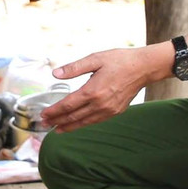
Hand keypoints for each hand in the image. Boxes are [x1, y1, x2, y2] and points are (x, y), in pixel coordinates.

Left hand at [40, 47, 156, 132]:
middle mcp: (100, 104)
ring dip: (69, 126)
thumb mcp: (95, 59)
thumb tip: (55, 74)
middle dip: (58, 121)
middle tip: (45, 124)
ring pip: (84, 122)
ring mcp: (108, 110)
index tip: (44, 114)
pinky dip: (83, 124)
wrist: (143, 68)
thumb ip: (74, 68)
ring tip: (57, 129)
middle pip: (74, 117)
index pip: (68, 105)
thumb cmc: (119, 61)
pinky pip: (95, 121)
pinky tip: (77, 124)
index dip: (55, 111)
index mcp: (93, 91)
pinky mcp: (115, 112)